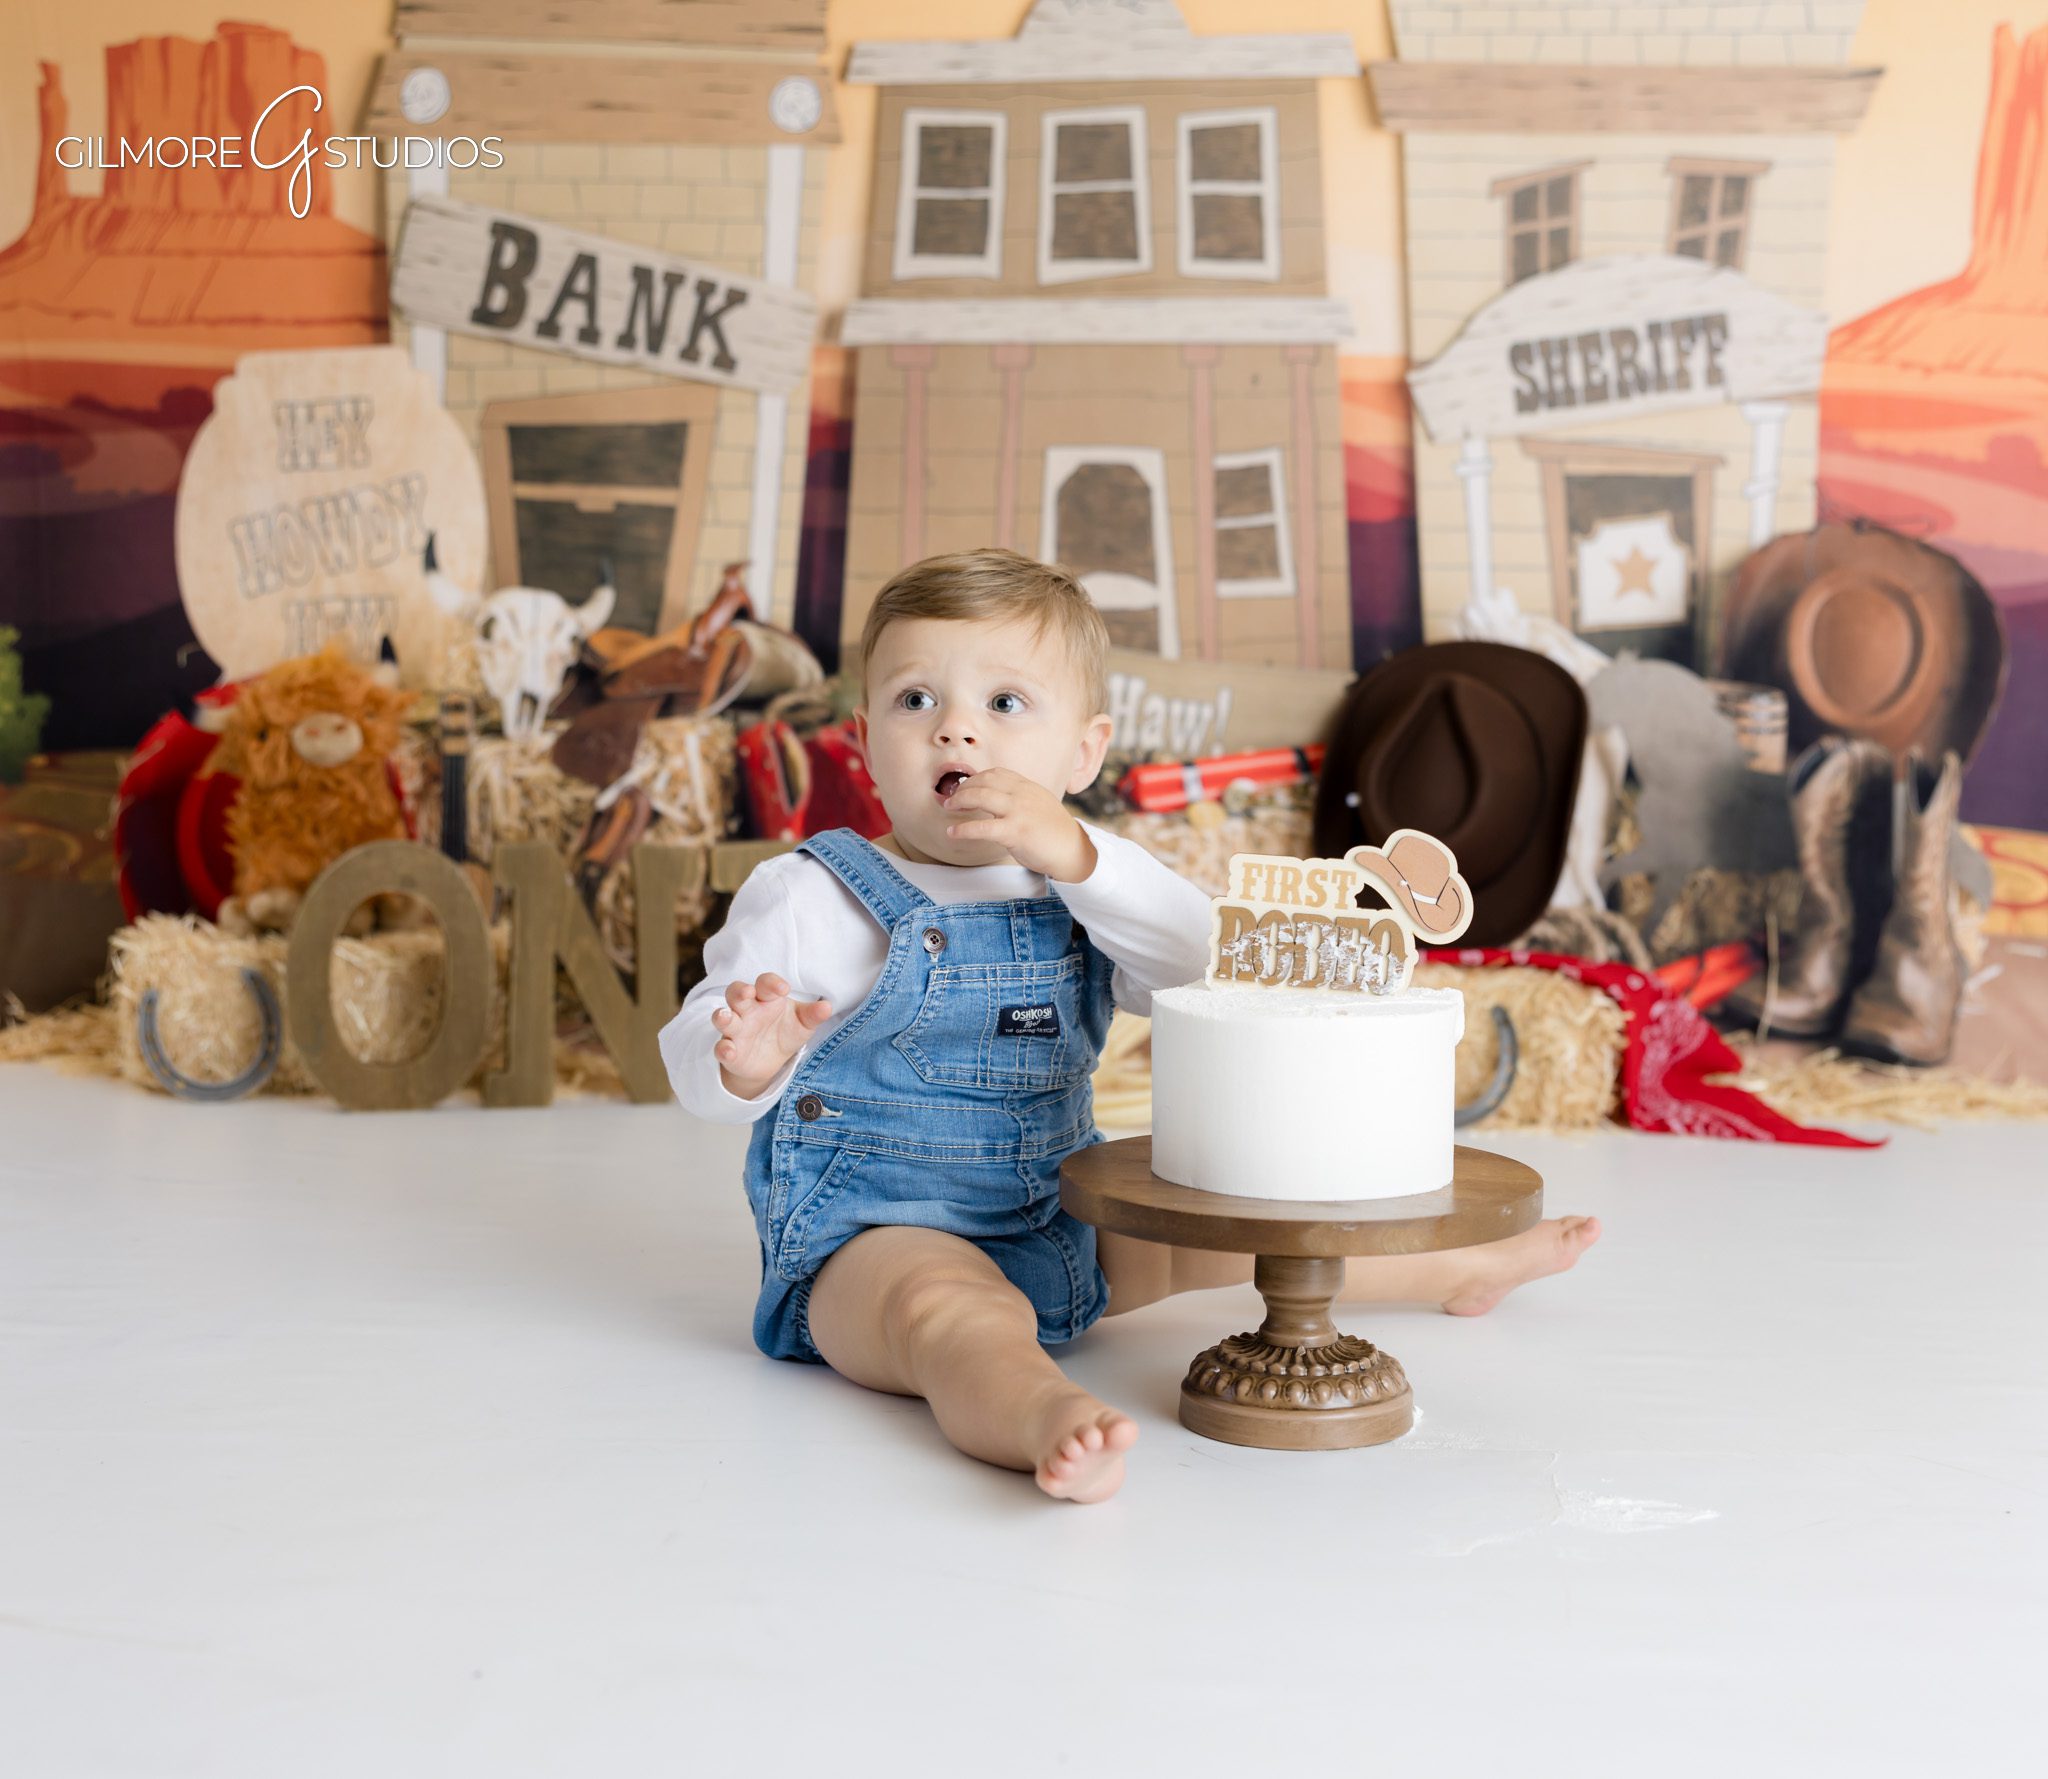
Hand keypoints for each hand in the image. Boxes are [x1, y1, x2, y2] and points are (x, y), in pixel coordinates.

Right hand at [710, 971, 832, 1097]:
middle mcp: (747, 1010)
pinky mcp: (729, 1051)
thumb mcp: (803, 1023)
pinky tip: (728, 1051)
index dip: (772, 983)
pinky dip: (723, 1049)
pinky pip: (721, 1048)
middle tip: (748, 992)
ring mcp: (736, 1030)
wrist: (772, 1061)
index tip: (784, 989)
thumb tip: (827, 1007)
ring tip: (725, 1017)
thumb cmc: (787, 1031)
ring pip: (724, 1017)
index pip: (765, 983)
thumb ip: (813, 1015)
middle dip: (740, 991)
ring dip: (722, 1016)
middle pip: (736, 993)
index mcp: (766, 997)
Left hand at [943, 768, 1095, 881]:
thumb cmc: (1053, 832)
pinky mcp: (1015, 832)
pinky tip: (953, 833)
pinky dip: (963, 829)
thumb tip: (995, 799)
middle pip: (984, 781)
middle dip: (963, 788)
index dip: (975, 778)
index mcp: (1027, 786)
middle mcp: (1022, 794)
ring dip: (959, 801)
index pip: (995, 773)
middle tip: (951, 798)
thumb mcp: (1038, 804)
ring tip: (948, 808)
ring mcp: (1019, 811)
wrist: (1072, 850)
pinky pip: (983, 828)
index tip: (964, 786)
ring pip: (981, 797)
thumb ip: (1019, 798)